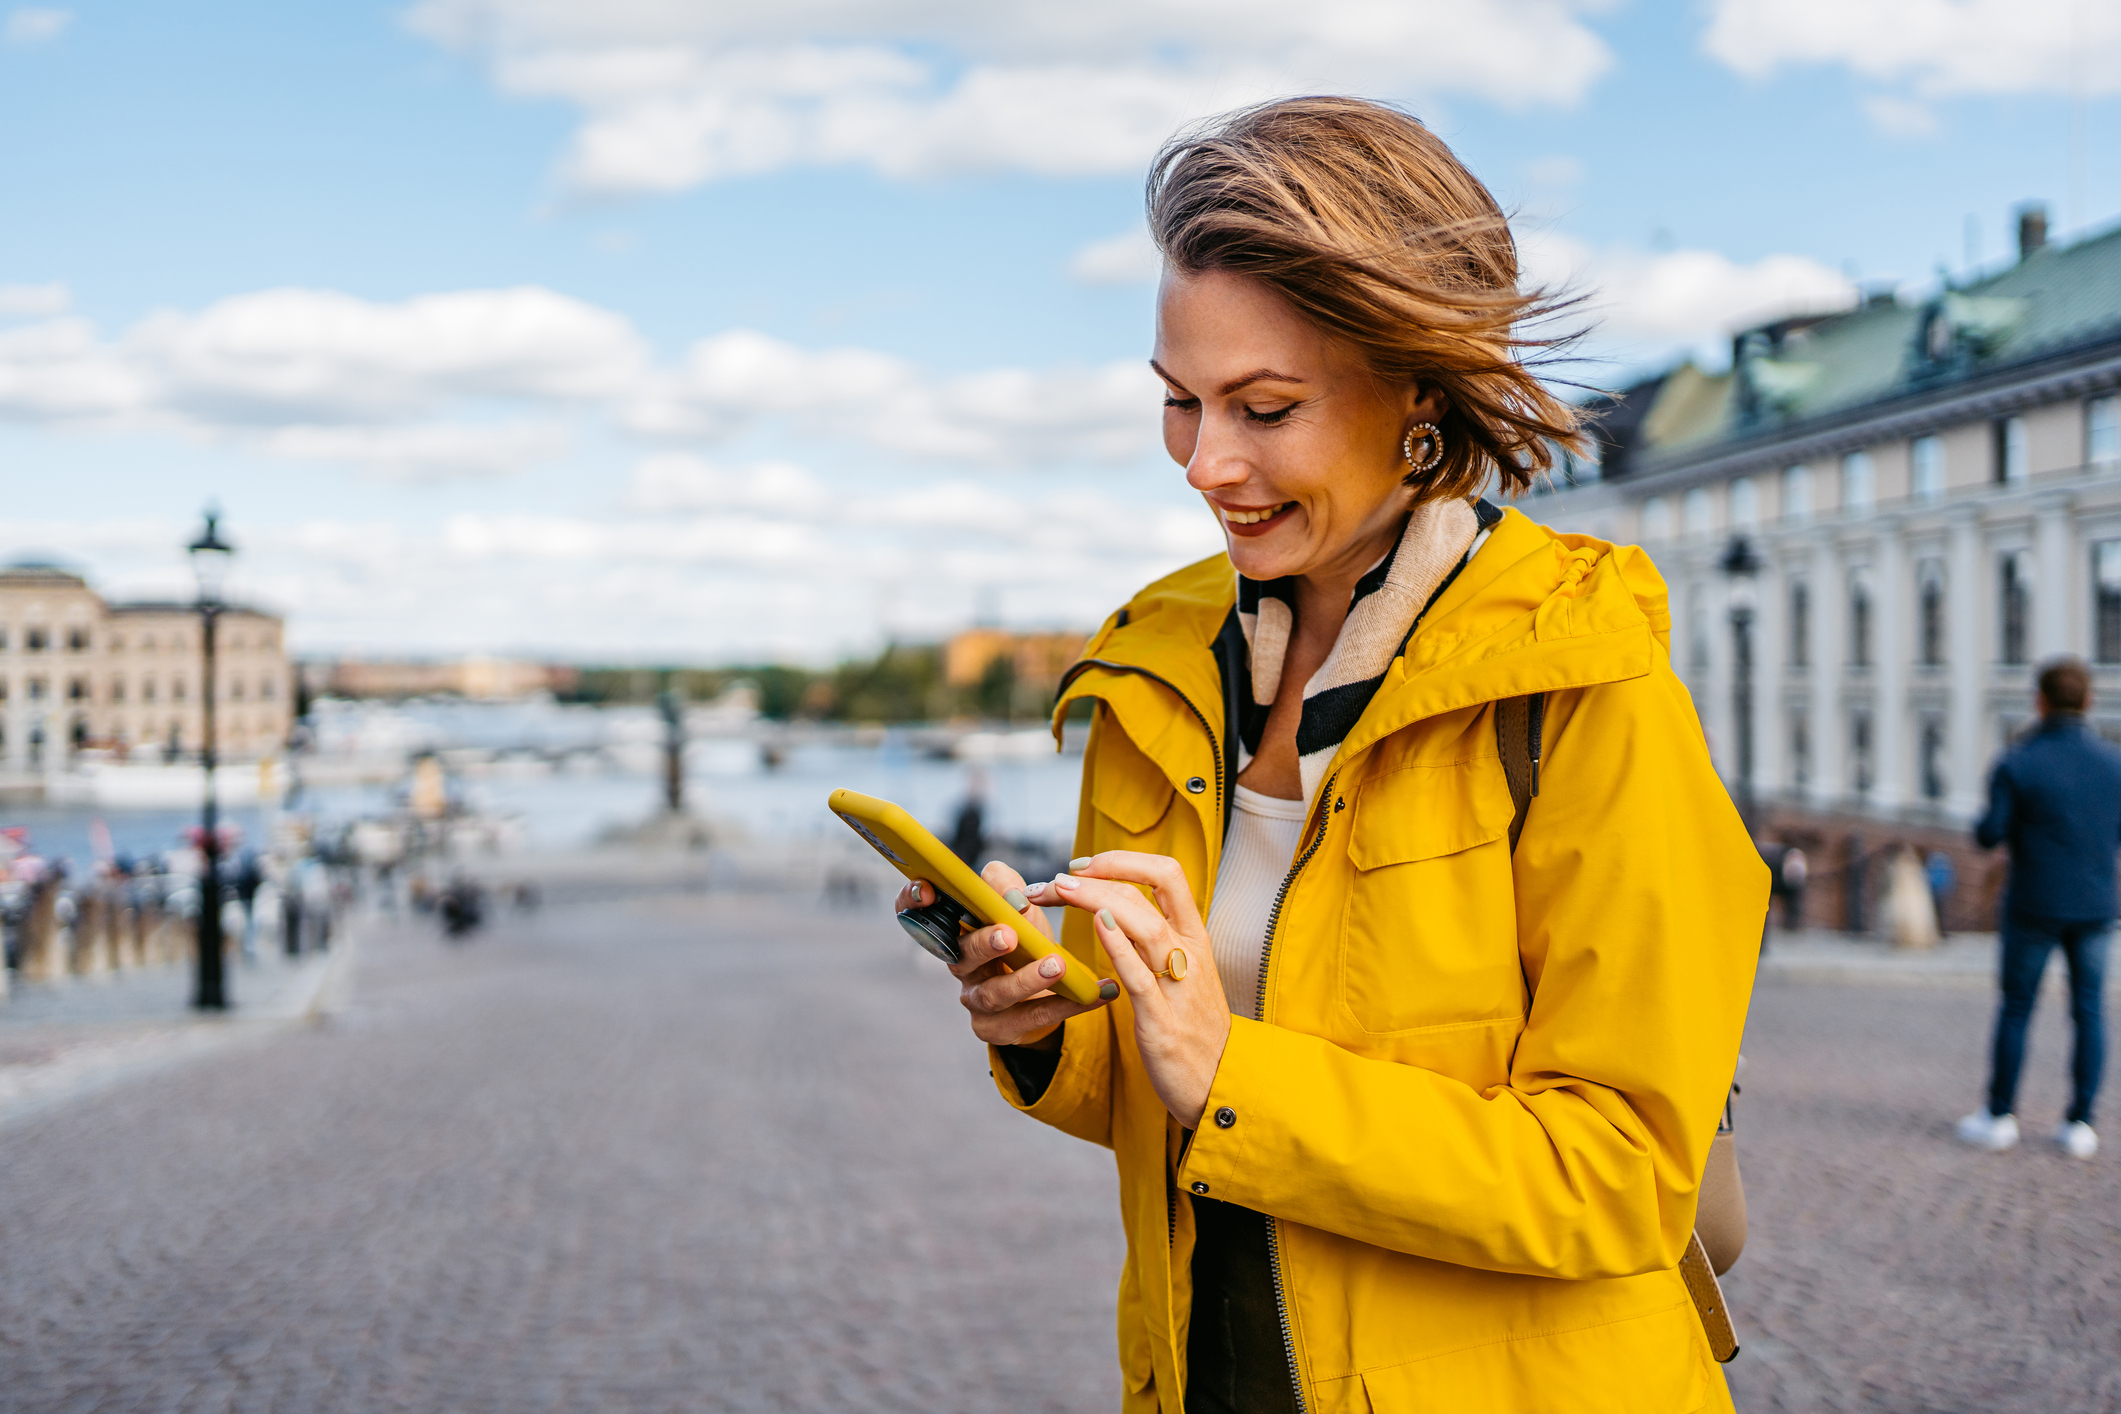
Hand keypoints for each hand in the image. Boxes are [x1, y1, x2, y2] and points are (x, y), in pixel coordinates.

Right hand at [895, 861, 1108, 1051]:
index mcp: (956, 930)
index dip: (913, 901)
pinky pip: (1032, 1017)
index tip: (928, 890)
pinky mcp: (996, 1030)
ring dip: (1028, 978)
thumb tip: (1004, 885)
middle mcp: (959, 966)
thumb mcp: (1019, 911)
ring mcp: (976, 1002)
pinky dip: (1067, 1004)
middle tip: (1010, 934)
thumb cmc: (1024, 943)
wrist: (1039, 997)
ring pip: (997, 993)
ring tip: (1058, 964)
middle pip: (963, 955)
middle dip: (986, 943)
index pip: (917, 913)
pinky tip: (1096, 994)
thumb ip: (1007, 890)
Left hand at [1025, 852, 1229, 1127]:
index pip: (1167, 874)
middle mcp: (1189, 953)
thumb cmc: (1192, 1028)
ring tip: (1060, 890)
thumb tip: (1113, 911)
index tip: (1082, 865)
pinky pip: (1140, 976)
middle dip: (1096, 877)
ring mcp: (1178, 986)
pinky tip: (1096, 925)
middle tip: (1053, 880)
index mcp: (1192, 938)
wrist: (1220, 1085)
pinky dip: (1118, 946)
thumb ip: (1152, 942)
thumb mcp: (1179, 975)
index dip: (1122, 861)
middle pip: (1147, 892)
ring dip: (1097, 900)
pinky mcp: (1162, 1022)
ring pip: (1144, 924)